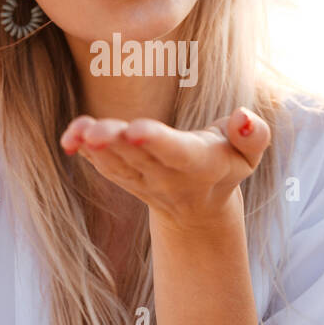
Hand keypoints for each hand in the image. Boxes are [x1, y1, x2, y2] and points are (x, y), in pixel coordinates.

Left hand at [59, 107, 270, 225]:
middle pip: (138, 157)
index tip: (136, 130)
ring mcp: (140, 180)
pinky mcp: (122, 176)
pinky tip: (70, 136)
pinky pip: (101, 165)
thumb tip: (243, 117)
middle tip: (94, 130)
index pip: (177, 152)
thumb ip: (253, 135)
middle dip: (116, 142)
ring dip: (95, 148)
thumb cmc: (226, 164)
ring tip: (79, 131)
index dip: (157, 141)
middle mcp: (166, 176)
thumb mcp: (249, 153)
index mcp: (199, 165)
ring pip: (116, 163)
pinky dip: (84, 151)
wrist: (199, 207)